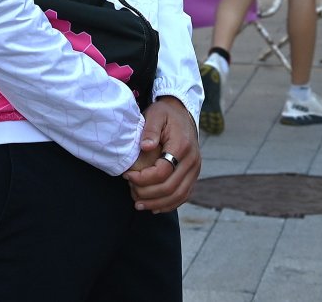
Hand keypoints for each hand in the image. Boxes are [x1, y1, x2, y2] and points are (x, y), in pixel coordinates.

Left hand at [122, 96, 198, 212]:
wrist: (183, 114)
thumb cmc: (166, 115)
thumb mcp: (156, 114)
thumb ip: (150, 129)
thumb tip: (145, 146)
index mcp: (182, 146)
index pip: (162, 171)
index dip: (142, 178)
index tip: (126, 175)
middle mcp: (192, 160)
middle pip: (170, 187)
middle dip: (147, 194)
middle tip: (130, 191)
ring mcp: (195, 169)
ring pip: (178, 195)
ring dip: (157, 203)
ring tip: (138, 204)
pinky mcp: (194, 175)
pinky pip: (184, 195)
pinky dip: (169, 204)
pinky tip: (154, 207)